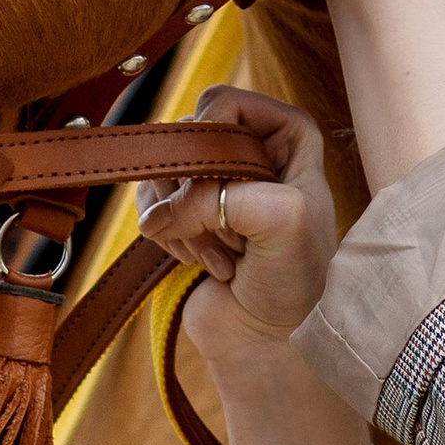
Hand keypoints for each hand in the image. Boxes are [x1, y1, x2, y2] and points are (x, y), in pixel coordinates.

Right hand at [135, 86, 338, 374]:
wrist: (273, 340)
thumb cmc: (297, 281)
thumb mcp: (283, 220)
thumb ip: (223, 195)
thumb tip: (159, 214)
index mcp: (288, 134)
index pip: (223, 103)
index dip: (213, 144)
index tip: (230, 190)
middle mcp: (251, 150)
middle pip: (186, 137)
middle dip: (196, 192)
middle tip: (233, 234)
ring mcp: (214, 183)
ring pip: (162, 171)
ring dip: (185, 221)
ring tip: (225, 255)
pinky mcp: (183, 215)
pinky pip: (148, 204)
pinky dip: (170, 237)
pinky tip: (207, 263)